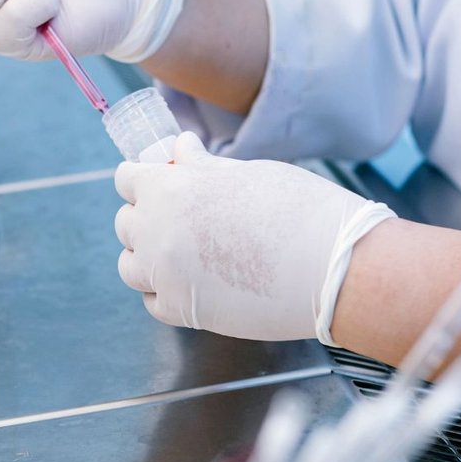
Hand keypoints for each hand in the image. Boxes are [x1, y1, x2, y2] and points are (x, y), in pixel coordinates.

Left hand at [113, 133, 396, 342]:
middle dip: (147, 216)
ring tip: (186, 252)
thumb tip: (178, 149)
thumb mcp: (247, 173)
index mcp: (170, 189)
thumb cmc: (299, 208)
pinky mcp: (184, 312)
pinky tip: (195, 281)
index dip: (144, 178)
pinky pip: (152, 301)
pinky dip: (166, 290)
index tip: (162, 182)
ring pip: (130, 266)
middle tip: (184, 218)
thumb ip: (202, 166)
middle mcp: (157, 233)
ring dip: (148, 257)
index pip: (126, 179)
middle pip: (125, 223)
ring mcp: (166, 276)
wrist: (335, 267)